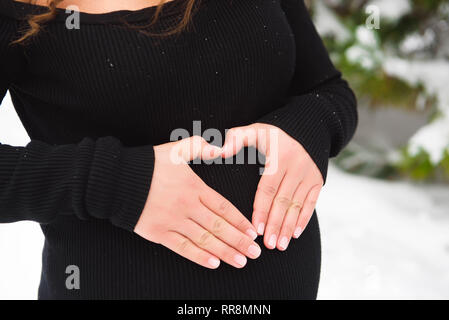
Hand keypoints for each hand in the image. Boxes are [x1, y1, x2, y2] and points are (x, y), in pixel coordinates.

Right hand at [134, 136, 260, 268]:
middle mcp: (187, 206)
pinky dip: (199, 256)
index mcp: (194, 187)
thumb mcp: (176, 149)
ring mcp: (173, 221)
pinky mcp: (159, 233)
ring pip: (204, 240)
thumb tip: (221, 147)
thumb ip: (200, 147)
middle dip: (239, 241)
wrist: (116, 179)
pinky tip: (213, 263)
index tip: (252, 232)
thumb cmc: (147, 164)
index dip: (240, 221)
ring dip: (225, 251)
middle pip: (218, 227)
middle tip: (255, 252)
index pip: (223, 207)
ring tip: (241, 261)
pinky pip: (182, 248)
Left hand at [221, 123, 322, 250]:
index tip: (255, 229)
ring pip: (297, 205)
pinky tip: (295, 234)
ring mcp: (309, 174)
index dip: (261, 209)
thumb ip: (236, 138)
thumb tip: (220, 151)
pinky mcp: (318, 180)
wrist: (305, 128)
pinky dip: (303, 219)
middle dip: (275, 225)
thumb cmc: (273, 133)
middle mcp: (297, 167)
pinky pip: (311, 203)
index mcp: (279, 157)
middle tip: (267, 245)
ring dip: (288, 227)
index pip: (267, 189)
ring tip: (279, 245)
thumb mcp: (255, 130)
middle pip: (283, 201)